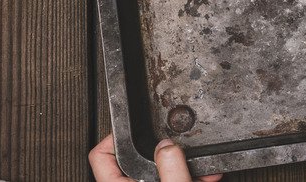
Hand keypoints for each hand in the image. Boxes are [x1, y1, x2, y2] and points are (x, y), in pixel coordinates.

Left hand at [89, 134, 222, 181]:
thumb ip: (171, 169)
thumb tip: (167, 146)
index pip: (101, 157)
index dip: (115, 137)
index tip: (136, 128)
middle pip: (136, 164)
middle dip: (164, 154)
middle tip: (179, 147)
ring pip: (159, 176)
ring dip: (181, 168)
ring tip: (201, 167)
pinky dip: (187, 180)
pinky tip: (204, 178)